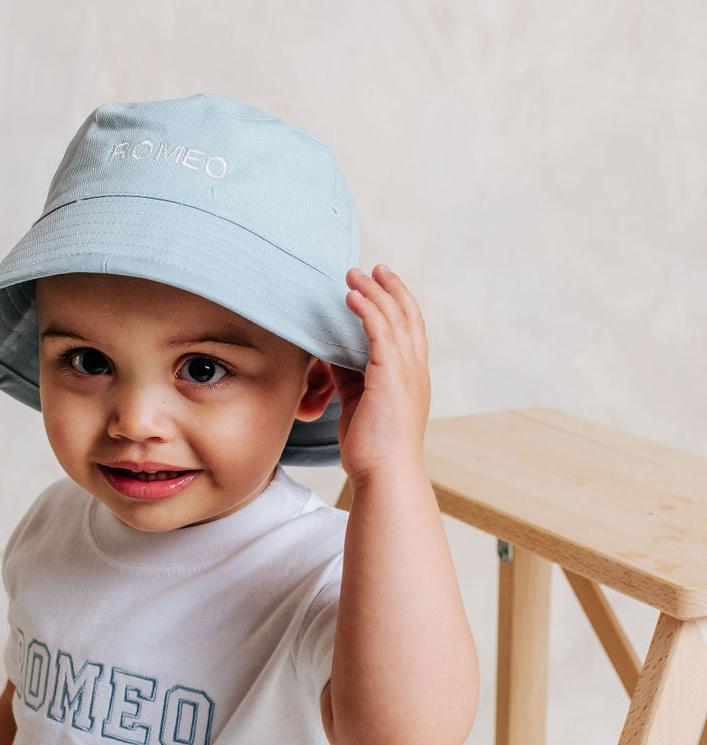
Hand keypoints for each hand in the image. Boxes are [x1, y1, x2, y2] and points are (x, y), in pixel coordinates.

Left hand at [332, 265, 430, 486]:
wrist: (385, 476)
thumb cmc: (372, 451)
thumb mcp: (358, 406)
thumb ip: (349, 379)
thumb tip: (330, 356)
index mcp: (411, 379)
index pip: (408, 332)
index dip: (396, 305)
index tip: (380, 286)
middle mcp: (415, 370)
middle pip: (407, 316)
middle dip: (390, 288)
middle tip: (372, 268)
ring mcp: (406, 371)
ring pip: (393, 317)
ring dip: (373, 291)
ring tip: (353, 274)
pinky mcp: (391, 375)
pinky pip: (380, 332)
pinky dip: (366, 309)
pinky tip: (352, 296)